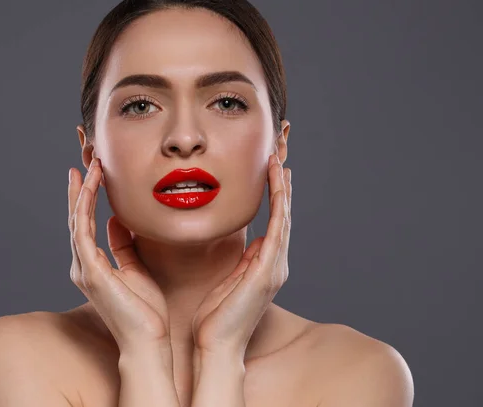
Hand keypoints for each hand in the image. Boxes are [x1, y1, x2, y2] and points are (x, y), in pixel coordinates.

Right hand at [68, 158, 170, 351]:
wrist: (149, 340)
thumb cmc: (146, 310)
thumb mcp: (135, 268)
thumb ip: (123, 245)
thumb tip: (117, 220)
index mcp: (94, 266)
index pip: (87, 224)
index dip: (87, 198)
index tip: (93, 174)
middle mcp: (83, 266)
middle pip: (77, 218)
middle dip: (80, 189)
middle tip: (85, 162)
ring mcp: (84, 269)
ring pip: (77, 221)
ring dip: (82, 192)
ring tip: (88, 167)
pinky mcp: (91, 272)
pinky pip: (83, 231)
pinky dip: (84, 207)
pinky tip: (89, 188)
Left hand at [191, 153, 291, 355]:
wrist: (216, 346)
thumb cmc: (216, 318)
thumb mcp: (229, 281)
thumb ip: (242, 262)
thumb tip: (251, 243)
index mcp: (264, 265)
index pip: (274, 222)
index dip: (274, 195)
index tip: (271, 169)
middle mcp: (275, 263)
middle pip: (283, 215)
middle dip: (282, 185)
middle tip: (281, 156)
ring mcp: (275, 267)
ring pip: (284, 217)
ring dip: (282, 188)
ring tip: (280, 161)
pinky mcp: (269, 270)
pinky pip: (278, 229)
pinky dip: (279, 204)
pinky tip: (278, 183)